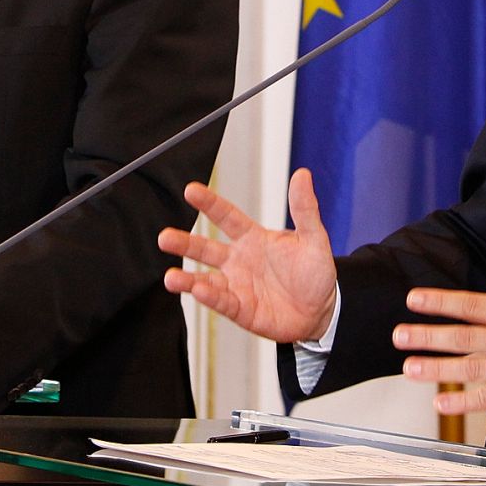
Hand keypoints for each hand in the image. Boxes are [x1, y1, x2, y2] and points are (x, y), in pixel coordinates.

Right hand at [158, 169, 338, 342]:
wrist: (322, 311)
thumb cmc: (315, 272)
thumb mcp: (314, 238)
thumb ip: (304, 208)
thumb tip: (302, 174)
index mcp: (252, 238)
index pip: (226, 216)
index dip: (209, 203)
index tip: (190, 190)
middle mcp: (238, 260)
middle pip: (205, 249)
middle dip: (183, 243)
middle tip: (163, 238)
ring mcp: (236, 285)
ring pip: (205, 279)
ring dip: (187, 279)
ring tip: (170, 277)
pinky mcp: (240, 309)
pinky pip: (221, 302)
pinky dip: (209, 297)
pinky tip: (198, 290)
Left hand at [393, 220, 485, 414]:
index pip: (472, 304)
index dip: (441, 301)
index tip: (413, 299)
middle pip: (464, 337)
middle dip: (429, 336)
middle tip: (398, 335)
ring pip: (472, 368)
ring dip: (439, 369)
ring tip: (410, 368)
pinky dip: (465, 402)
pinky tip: (441, 402)